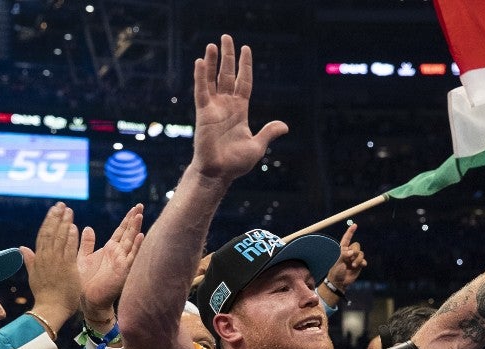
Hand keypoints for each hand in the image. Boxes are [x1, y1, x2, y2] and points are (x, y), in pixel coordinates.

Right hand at [20, 202, 80, 329]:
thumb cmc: (45, 295)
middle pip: (50, 233)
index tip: (54, 210)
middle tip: (61, 204)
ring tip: (69, 210)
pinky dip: (70, 237)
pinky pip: (68, 249)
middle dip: (56, 217)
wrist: (51, 310)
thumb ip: (30, 260)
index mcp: (38, 259)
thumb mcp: (34, 275)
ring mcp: (55, 262)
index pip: (43, 235)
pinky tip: (73, 227)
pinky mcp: (66, 268)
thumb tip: (22, 247)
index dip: (48, 221)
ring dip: (64, 223)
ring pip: (59, 238)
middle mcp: (46, 258)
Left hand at [78, 203, 144, 323]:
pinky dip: (136, 247)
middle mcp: (119, 254)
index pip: (121, 231)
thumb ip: (87, 243)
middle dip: (134, 219)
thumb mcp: (83, 258)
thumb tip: (87, 228)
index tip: (134, 207)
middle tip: (140, 205)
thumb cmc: (85, 282)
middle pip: (129, 233)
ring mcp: (122, 262)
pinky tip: (141, 236)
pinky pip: (132, 257)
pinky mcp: (123, 271)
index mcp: (110, 250)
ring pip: (131, 242)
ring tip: (140, 215)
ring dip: (136, 229)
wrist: (88, 300)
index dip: (128, 219)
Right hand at [191, 34, 288, 185]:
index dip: (244, 66)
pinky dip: (201, 76)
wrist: (219, 173)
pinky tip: (200, 62)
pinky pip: (202, 91)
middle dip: (227, 56)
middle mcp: (226, 105)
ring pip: (213, 79)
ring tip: (212, 44)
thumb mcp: (257, 145)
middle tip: (226, 37)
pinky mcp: (203, 113)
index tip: (246, 48)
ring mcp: (214, 108)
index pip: (243, 82)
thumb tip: (284, 126)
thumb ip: (268, 132)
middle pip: (227, 75)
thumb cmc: (236, 162)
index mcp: (239, 110)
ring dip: (212, 62)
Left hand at [326, 223, 367, 290]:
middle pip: (356, 246)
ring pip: (361, 253)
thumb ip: (343, 254)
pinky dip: (362, 263)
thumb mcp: (336, 261)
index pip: (346, 238)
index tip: (355, 225)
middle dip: (355, 251)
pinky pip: (363, 260)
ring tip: (352, 266)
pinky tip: (359, 266)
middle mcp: (349, 252)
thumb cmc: (335, 271)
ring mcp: (354, 258)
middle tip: (350, 259)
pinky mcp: (359, 265)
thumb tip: (352, 253)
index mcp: (342, 249)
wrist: (339, 282)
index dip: (350, 231)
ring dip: (357, 259)